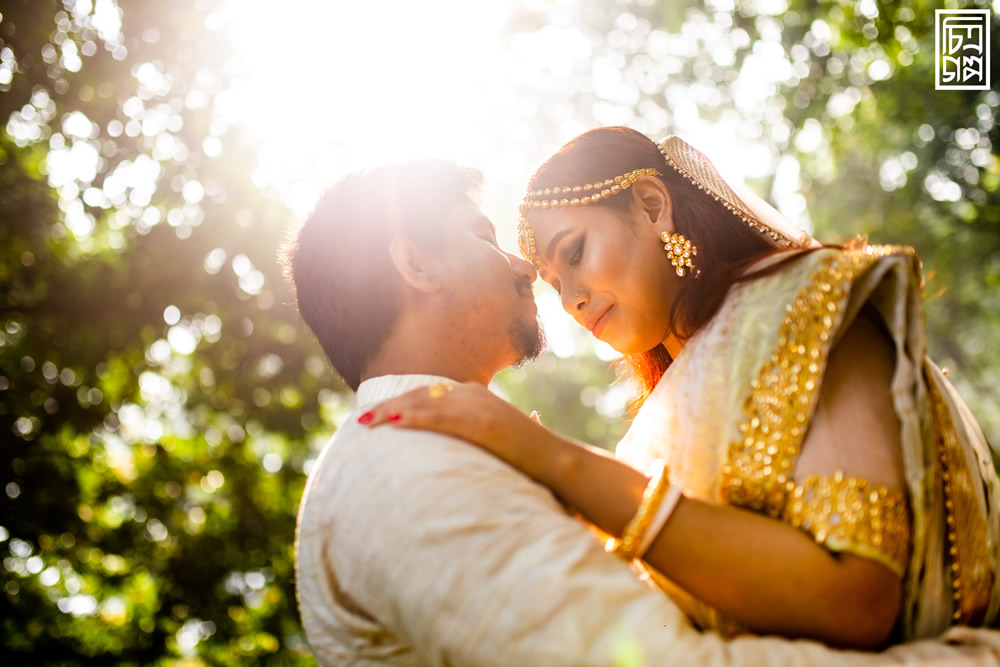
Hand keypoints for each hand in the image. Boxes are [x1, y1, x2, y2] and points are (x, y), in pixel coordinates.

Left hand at [357, 382, 552, 478]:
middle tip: (362, 418)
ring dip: (390, 411)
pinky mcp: (479, 422)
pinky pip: (437, 417)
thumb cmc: (530, 456)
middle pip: (419, 395)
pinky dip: (411, 418)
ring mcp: (476, 405)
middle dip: (389, 406)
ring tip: (366, 422)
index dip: (402, 402)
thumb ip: (482, 432)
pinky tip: (391, 423)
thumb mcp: (500, 437)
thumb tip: (468, 440)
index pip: (429, 394)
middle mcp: (472, 394)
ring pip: (422, 403)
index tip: (381, 412)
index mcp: (476, 395)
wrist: (555, 461)